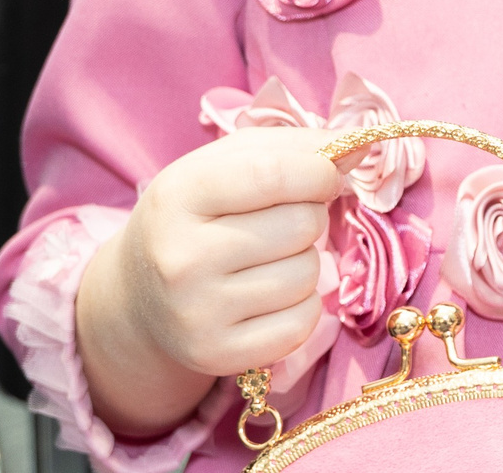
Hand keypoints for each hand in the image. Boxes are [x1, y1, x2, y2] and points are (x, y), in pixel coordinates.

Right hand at [78, 128, 338, 432]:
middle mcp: (181, 259)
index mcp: (180, 196)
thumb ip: (298, 147)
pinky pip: (303, 323)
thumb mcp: (229, 163)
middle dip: (308, 216)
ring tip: (267, 260)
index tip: (322, 176)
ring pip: (308, 274)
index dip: (319, 171)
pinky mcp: (216, 355)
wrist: (138, 296)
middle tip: (279, 223)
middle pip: (302, 224)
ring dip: (304, 261)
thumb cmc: (199, 214)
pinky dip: (302, 306)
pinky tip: (269, 297)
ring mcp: (196, 314)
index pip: (276, 173)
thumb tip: (363, 146)